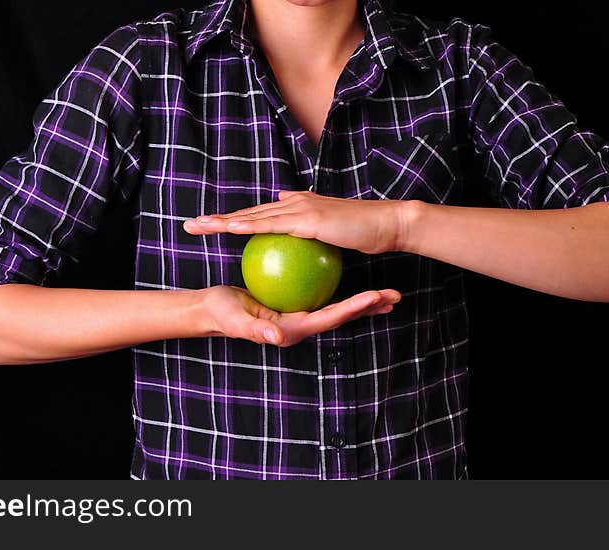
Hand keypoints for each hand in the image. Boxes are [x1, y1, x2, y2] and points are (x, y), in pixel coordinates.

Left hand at [183, 191, 414, 253]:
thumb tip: (296, 224)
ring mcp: (300, 208)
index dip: (236, 220)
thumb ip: (313, 230)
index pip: (261, 215)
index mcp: (299, 206)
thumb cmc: (365, 232)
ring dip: (223, 221)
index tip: (213, 227)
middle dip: (217, 218)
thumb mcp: (334, 232)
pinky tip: (229, 230)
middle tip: (191, 225)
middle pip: (248, 212)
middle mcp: (295, 202)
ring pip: (253, 216)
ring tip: (198, 227)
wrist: (386, 224)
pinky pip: (271, 225)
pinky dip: (248, 226)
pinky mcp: (307, 219)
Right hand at [197, 285, 400, 346]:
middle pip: (342, 315)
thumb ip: (257, 330)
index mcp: (294, 329)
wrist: (214, 310)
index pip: (329, 318)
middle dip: (369, 307)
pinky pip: (324, 295)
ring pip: (338, 306)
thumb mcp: (237, 321)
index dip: (352, 308)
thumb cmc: (224, 315)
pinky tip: (351, 271)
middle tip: (394, 295)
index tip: (374, 296)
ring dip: (363, 301)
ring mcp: (302, 315)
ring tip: (387, 291)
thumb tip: (279, 337)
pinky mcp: (298, 304)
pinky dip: (341, 287)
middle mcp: (303, 324)